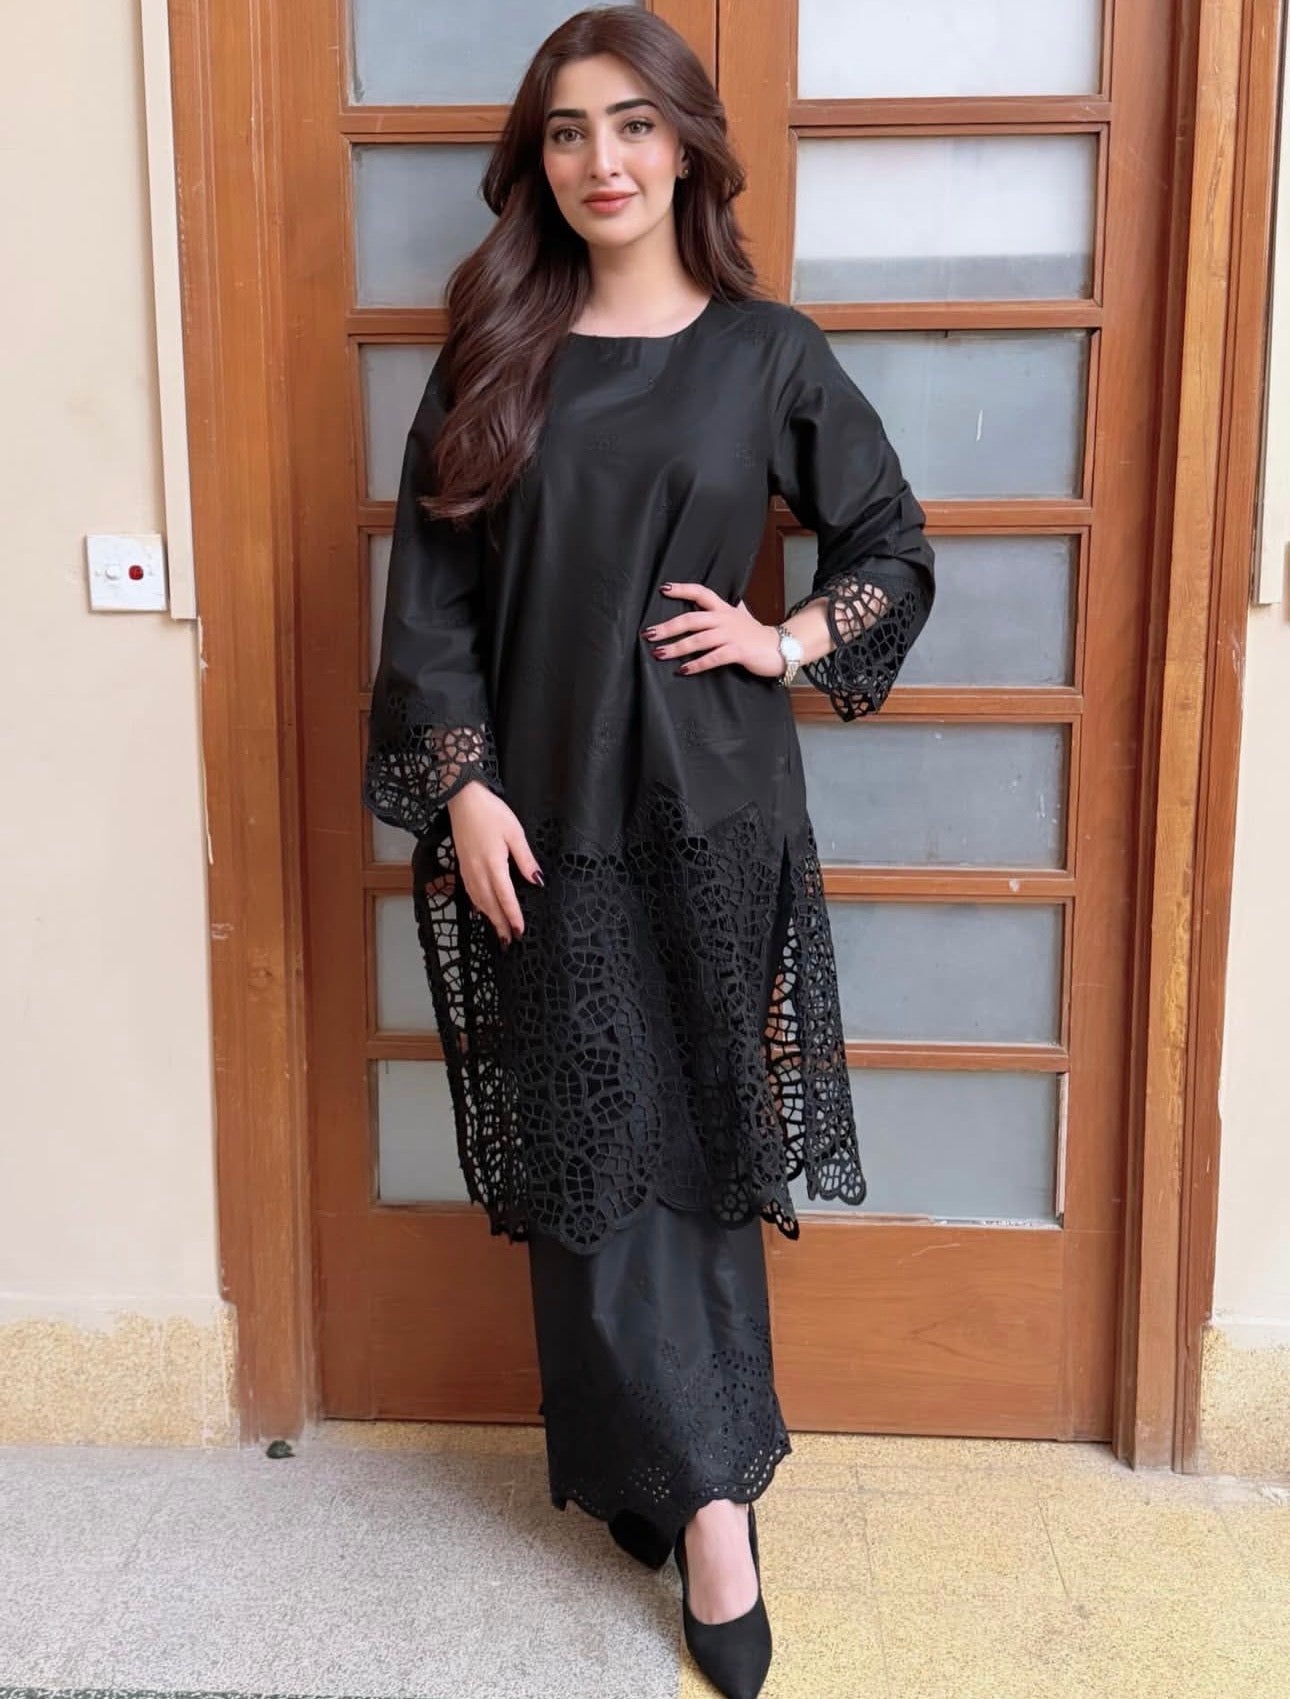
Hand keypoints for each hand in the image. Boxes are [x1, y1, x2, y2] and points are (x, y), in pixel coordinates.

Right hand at [445, 781, 541, 945]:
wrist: (462, 799)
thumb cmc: (490, 812)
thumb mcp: (515, 833)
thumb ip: (526, 859)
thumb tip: (537, 880)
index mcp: (493, 865)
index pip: (505, 898)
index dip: (513, 916)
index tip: (520, 931)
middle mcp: (478, 871)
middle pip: (490, 904)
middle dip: (500, 924)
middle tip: (509, 941)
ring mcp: (467, 869)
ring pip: (479, 900)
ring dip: (489, 917)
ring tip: (498, 930)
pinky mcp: (462, 864)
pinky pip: (470, 891)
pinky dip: (478, 904)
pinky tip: (482, 908)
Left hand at [642, 582, 784, 679]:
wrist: (781, 648)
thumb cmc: (757, 635)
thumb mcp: (743, 616)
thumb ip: (732, 608)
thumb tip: (727, 599)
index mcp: (724, 609)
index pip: (701, 593)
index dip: (682, 590)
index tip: (664, 589)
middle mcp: (725, 619)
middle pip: (692, 619)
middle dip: (668, 627)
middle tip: (648, 634)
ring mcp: (731, 635)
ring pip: (698, 640)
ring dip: (677, 648)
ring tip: (659, 653)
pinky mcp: (737, 652)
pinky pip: (712, 658)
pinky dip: (696, 664)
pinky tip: (683, 670)